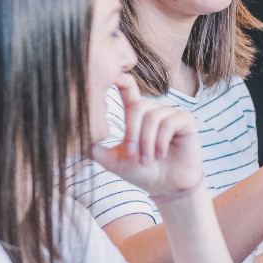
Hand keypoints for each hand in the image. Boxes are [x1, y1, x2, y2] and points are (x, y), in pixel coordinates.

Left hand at [93, 76, 202, 198]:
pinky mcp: (187, 121)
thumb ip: (95, 148)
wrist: (167, 187)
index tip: (111, 75)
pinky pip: (170, 123)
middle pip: (138, 106)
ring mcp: (172, 114)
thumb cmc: (142, 173)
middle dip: (132, 133)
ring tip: (148, 160)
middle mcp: (154, 110)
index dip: (121, 78)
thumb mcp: (113, 161)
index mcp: (137, 114)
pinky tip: (161, 155)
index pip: (128, 88)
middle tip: (132, 154)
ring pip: (153, 118)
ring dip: (147, 143)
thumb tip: (76, 137)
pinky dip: (161, 142)